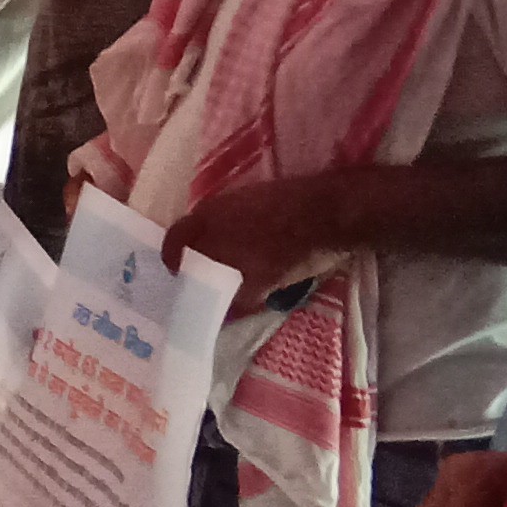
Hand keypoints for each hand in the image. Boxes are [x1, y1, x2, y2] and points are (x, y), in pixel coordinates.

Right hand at [162, 172, 348, 313]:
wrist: (334, 212)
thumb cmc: (294, 252)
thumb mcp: (264, 286)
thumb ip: (237, 301)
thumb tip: (221, 316)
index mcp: (207, 231)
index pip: (174, 243)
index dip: (172, 260)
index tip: (178, 275)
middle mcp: (215, 210)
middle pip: (190, 229)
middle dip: (191, 249)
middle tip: (201, 270)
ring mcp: (238, 196)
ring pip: (213, 219)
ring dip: (214, 238)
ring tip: (229, 259)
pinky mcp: (260, 191)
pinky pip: (234, 212)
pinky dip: (235, 228)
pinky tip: (252, 243)